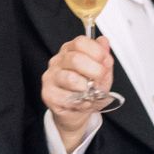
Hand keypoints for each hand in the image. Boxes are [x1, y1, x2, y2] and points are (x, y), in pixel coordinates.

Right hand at [42, 35, 113, 151]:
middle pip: (75, 59)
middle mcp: (58, 61)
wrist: (76, 112)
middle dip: (95, 70)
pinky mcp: (48, 94)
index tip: (106, 62)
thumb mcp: (102, 72)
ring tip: (90, 92)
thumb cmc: (88, 89)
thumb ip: (104, 57)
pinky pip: (67, 97)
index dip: (97, 52)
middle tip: (100, 79)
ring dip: (87, 88)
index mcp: (70, 51)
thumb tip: (103, 42)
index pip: (80, 42)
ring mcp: (51, 77)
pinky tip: (83, 102)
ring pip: (70, 78)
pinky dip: (81, 102)